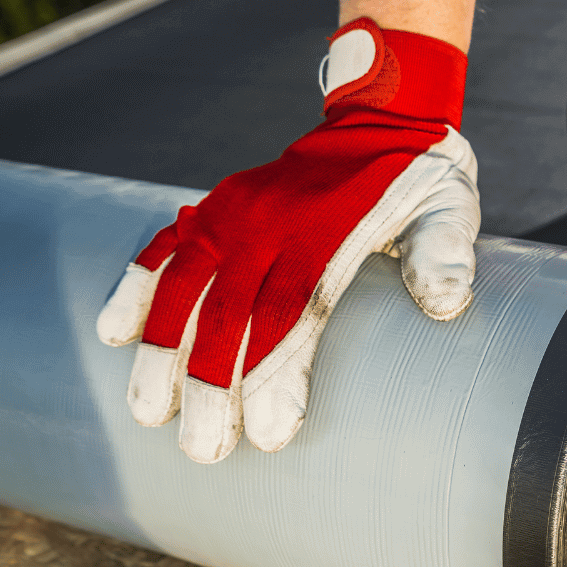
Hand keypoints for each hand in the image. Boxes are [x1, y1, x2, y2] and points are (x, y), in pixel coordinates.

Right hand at [96, 17, 479, 462]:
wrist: (383, 115)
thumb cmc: (422, 179)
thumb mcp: (452, 208)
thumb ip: (445, 253)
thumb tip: (446, 305)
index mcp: (329, 228)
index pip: (291, 310)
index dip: (274, 374)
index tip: (268, 435)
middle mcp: (273, 220)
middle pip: (230, 311)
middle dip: (209, 385)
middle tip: (203, 450)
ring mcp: (237, 210)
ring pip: (184, 284)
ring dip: (161, 350)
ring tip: (148, 413)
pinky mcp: (218, 204)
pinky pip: (166, 244)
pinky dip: (137, 285)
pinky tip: (114, 333)